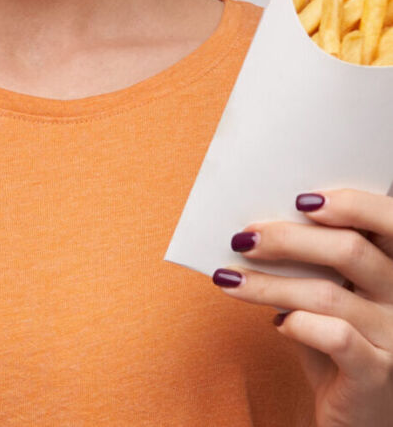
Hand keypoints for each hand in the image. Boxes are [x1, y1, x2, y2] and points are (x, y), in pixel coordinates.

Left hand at [213, 188, 392, 426]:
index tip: (301, 199)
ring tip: (229, 278)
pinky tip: (278, 324)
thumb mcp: (334, 293)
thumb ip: (317, 261)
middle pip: (352, 250)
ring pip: (329, 294)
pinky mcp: (379, 373)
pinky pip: (336, 337)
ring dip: (269, 284)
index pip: (391, 221)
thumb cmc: (341, 340)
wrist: (358, 412)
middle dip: (289, 239)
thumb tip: (259, 227)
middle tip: (244, 238)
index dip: (353, 204)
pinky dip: (299, 325)